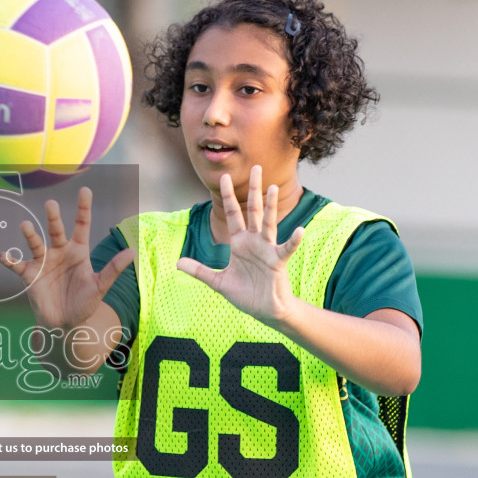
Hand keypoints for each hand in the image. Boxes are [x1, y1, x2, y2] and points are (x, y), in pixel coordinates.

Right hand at [0, 186, 134, 330]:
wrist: (65, 323)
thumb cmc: (84, 303)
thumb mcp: (100, 287)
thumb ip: (113, 269)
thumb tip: (132, 252)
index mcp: (78, 251)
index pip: (81, 225)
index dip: (83, 208)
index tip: (85, 190)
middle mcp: (59, 251)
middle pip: (56, 230)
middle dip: (53, 217)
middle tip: (51, 204)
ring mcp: (43, 262)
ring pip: (35, 243)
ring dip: (30, 234)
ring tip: (25, 225)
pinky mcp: (29, 275)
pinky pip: (17, 264)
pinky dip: (10, 259)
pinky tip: (4, 255)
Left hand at [176, 169, 303, 325]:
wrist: (265, 310)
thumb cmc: (246, 294)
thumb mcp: (218, 282)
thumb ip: (200, 271)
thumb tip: (178, 263)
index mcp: (239, 243)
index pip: (233, 214)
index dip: (228, 196)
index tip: (223, 177)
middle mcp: (254, 241)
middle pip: (253, 210)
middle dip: (253, 190)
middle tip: (256, 167)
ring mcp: (267, 249)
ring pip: (269, 222)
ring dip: (270, 206)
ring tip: (271, 187)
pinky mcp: (278, 261)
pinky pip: (286, 248)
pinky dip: (293, 240)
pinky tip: (299, 230)